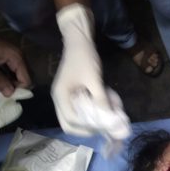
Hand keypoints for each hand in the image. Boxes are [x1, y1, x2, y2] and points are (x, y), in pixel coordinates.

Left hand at [0, 23, 30, 96]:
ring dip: (9, 82)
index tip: (3, 91)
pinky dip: (6, 76)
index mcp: (16, 57)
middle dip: (14, 86)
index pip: (27, 80)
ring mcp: (14, 55)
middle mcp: (19, 56)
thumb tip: (10, 94)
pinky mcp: (8, 56)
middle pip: (25, 77)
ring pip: (19, 75)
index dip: (17, 89)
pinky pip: (13, 70)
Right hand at [52, 4, 129, 140]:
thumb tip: (110, 118)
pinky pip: (78, 109)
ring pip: (74, 118)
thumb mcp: (94, 80)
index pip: (71, 122)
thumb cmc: (84, 59)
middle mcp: (59, 99)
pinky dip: (90, 111)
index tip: (103, 127)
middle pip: (69, 124)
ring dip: (88, 120)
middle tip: (102, 128)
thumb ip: (101, 100)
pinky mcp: (71, 94)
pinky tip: (102, 106)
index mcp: (61, 96)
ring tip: (104, 117)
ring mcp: (64, 97)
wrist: (79, 41)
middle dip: (86, 129)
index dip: (87, 128)